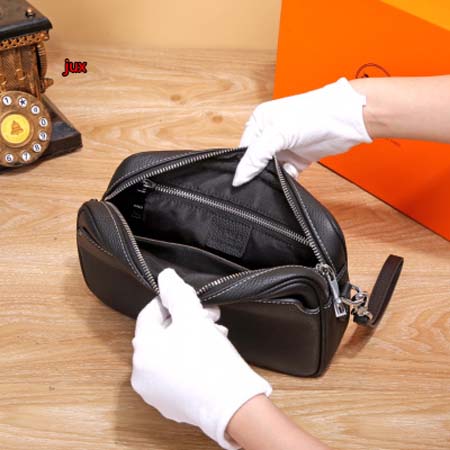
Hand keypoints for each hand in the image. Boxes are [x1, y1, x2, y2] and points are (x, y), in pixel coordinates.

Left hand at [131, 268, 271, 449]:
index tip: (187, 298)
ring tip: (213, 335)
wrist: (232, 404)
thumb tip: (166, 277)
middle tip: (207, 316)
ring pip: (169, 353)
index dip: (169, 301)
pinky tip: (208, 355)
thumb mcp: (193, 317)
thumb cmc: (212, 362)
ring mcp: (155, 391)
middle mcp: (142, 374)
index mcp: (143, 351)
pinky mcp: (169, 403)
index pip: (148, 314)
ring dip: (189, 338)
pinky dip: (188, 359)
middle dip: (185, 320)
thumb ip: (177, 293)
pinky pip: (174, 372)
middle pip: (160, 334)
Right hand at [232, 77, 371, 185]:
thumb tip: (239, 176)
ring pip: (271, 169)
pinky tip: (292, 172)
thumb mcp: (277, 134)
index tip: (244, 180)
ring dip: (275, 175)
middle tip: (264, 177)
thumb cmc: (314, 114)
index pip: (243, 149)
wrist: (346, 120)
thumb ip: (256, 157)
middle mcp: (270, 133)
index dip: (244, 165)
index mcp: (259, 121)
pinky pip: (286, 174)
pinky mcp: (298, 158)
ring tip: (281, 172)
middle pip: (256, 161)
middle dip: (260, 171)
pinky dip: (288, 178)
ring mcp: (285, 146)